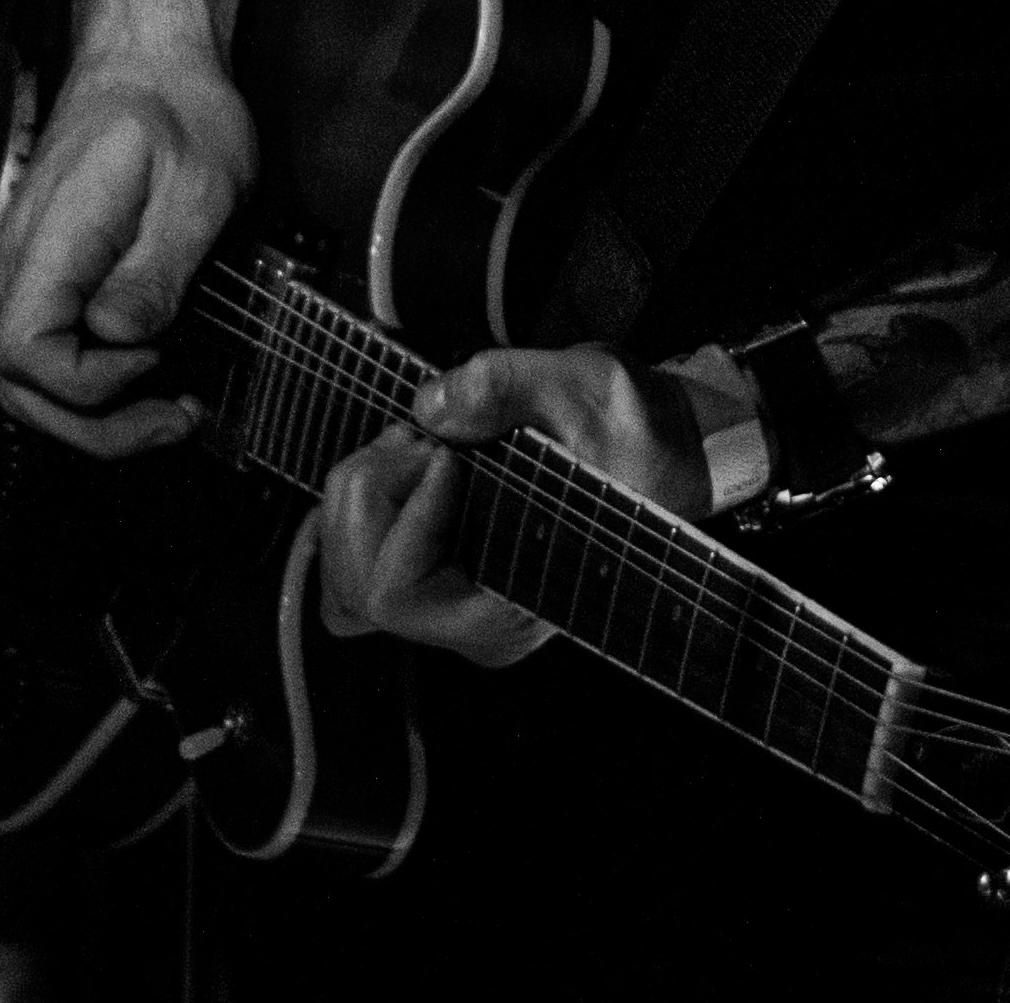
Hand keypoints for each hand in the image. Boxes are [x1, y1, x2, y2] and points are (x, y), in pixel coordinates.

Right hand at [0, 56, 254, 455]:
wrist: (147, 54)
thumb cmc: (177, 107)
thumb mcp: (197, 184)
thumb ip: (159, 266)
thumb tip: (123, 338)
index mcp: (52, 237)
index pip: (23, 350)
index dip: (86, 383)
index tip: (154, 363)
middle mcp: (24, 260)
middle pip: (18, 382)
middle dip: (93, 426)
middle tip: (176, 420)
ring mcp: (33, 267)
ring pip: (31, 375)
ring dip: (97, 413)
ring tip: (172, 408)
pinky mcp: (54, 270)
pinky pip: (54, 345)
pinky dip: (97, 380)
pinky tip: (150, 371)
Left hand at [311, 345, 713, 668]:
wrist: (666, 445)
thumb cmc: (637, 431)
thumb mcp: (585, 388)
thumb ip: (504, 388)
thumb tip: (428, 406)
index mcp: (513, 604)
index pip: (395, 592)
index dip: (404, 512)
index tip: (450, 456)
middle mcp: (475, 620)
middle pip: (353, 587)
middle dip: (369, 495)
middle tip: (420, 441)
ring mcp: (454, 601)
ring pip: (343, 578)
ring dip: (360, 495)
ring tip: (416, 445)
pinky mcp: (441, 570)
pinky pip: (358, 558)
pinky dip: (362, 503)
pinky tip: (405, 459)